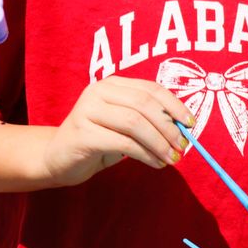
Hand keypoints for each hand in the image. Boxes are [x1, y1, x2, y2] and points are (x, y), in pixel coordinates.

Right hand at [42, 76, 195, 186]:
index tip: (191, 124)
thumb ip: (148, 120)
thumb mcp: (125, 125)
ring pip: (135, 123)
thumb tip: (183, 129)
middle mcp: (98, 91)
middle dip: (169, 128)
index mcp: (112, 84)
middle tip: (183, 147)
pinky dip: (145, 154)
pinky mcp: (82, 134)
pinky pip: (123, 143)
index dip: (175, 106)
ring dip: (159, 143)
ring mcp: (87, 111)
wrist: (56, 158)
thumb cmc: (98, 140)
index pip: (151, 89)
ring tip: (172, 158)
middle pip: (145, 105)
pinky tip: (155, 163)